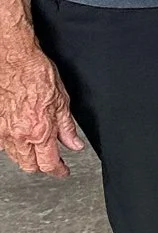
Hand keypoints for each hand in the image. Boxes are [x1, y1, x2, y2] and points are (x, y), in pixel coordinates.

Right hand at [0, 35, 85, 177]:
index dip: (59, 171)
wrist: (14, 60)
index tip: (63, 171)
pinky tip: (22, 137)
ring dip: (27, 156)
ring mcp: (3, 131)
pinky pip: (4, 145)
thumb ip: (67, 128)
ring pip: (15, 157)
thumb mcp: (61, 101)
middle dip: (42, 166)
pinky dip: (14, 146)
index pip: (49, 163)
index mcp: (39, 131)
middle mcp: (19, 135)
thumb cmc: (36, 75)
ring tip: (39, 147)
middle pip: (30, 166)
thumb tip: (74, 144)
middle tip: (53, 160)